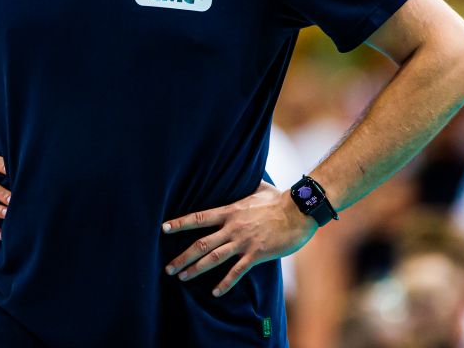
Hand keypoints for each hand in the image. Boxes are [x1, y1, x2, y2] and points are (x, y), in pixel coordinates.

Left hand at [162, 181, 315, 296]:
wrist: (300, 211)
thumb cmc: (280, 198)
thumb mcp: (258, 187)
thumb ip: (245, 185)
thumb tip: (242, 171)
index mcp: (229, 211)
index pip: (198, 218)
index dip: (180, 223)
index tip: (163, 229)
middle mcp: (232, 228)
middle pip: (201, 243)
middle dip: (182, 257)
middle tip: (167, 268)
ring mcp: (243, 242)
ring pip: (214, 258)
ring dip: (196, 269)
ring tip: (182, 277)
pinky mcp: (257, 254)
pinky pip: (237, 271)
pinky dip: (225, 282)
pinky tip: (215, 292)